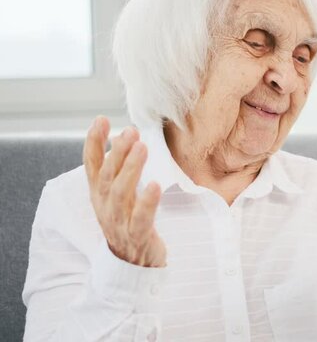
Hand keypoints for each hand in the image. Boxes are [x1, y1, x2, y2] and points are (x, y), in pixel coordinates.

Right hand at [83, 116, 166, 267]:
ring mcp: (119, 222)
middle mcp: (105, 206)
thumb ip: (117, 172)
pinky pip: (141, 217)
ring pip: (121, 192)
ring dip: (131, 168)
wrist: (132, 266)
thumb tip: (123, 139)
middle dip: (117, 152)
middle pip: (108, 175)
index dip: (93, 142)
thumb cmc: (127, 223)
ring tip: (142, 147)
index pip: (92, 165)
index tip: (101, 119)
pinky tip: (155, 185)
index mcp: (100, 195)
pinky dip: (147, 201)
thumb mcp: (117, 197)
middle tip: (130, 131)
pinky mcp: (137, 236)